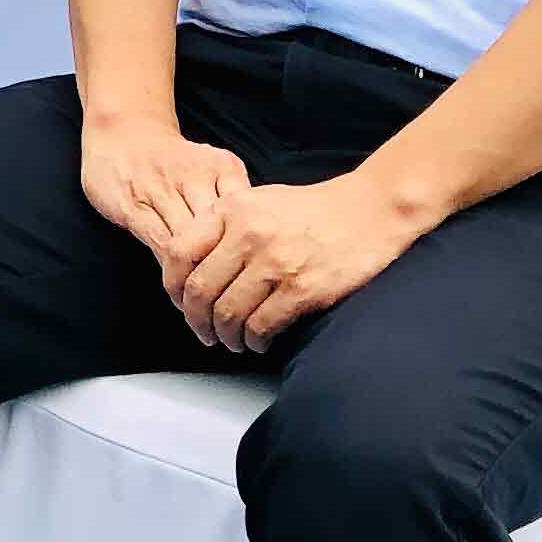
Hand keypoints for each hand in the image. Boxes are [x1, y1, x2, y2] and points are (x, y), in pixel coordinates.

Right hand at [78, 115, 254, 294]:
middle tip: (235, 308)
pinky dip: (173, 271)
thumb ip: (236, 201)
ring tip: (209, 308)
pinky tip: (180, 288)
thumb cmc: (173, 161)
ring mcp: (162, 189)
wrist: (121, 131)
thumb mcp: (214, 169)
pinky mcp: (133, 204)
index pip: (247, 217)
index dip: (252, 254)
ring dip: (200, 278)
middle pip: (222, 232)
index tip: (256, 286)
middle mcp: (195, 176)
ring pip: (191, 242)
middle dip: (228, 271)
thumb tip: (265, 247)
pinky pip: (161, 244)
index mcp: (223, 167)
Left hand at [175, 173, 421, 351]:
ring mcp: (276, 263)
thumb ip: (221, 225)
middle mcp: (248, 235)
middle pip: (200, 290)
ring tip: (233, 340)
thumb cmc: (310, 209)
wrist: (369, 211)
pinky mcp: (304, 289)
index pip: (178, 253)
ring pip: (229, 313)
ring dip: (226, 335)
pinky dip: (255, 340)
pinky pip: (263, 325)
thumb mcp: (255, 200)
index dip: (172, 286)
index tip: (180, 303)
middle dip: (197, 321)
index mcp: (230, 210)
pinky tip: (258, 341)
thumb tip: (189, 264)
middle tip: (204, 333)